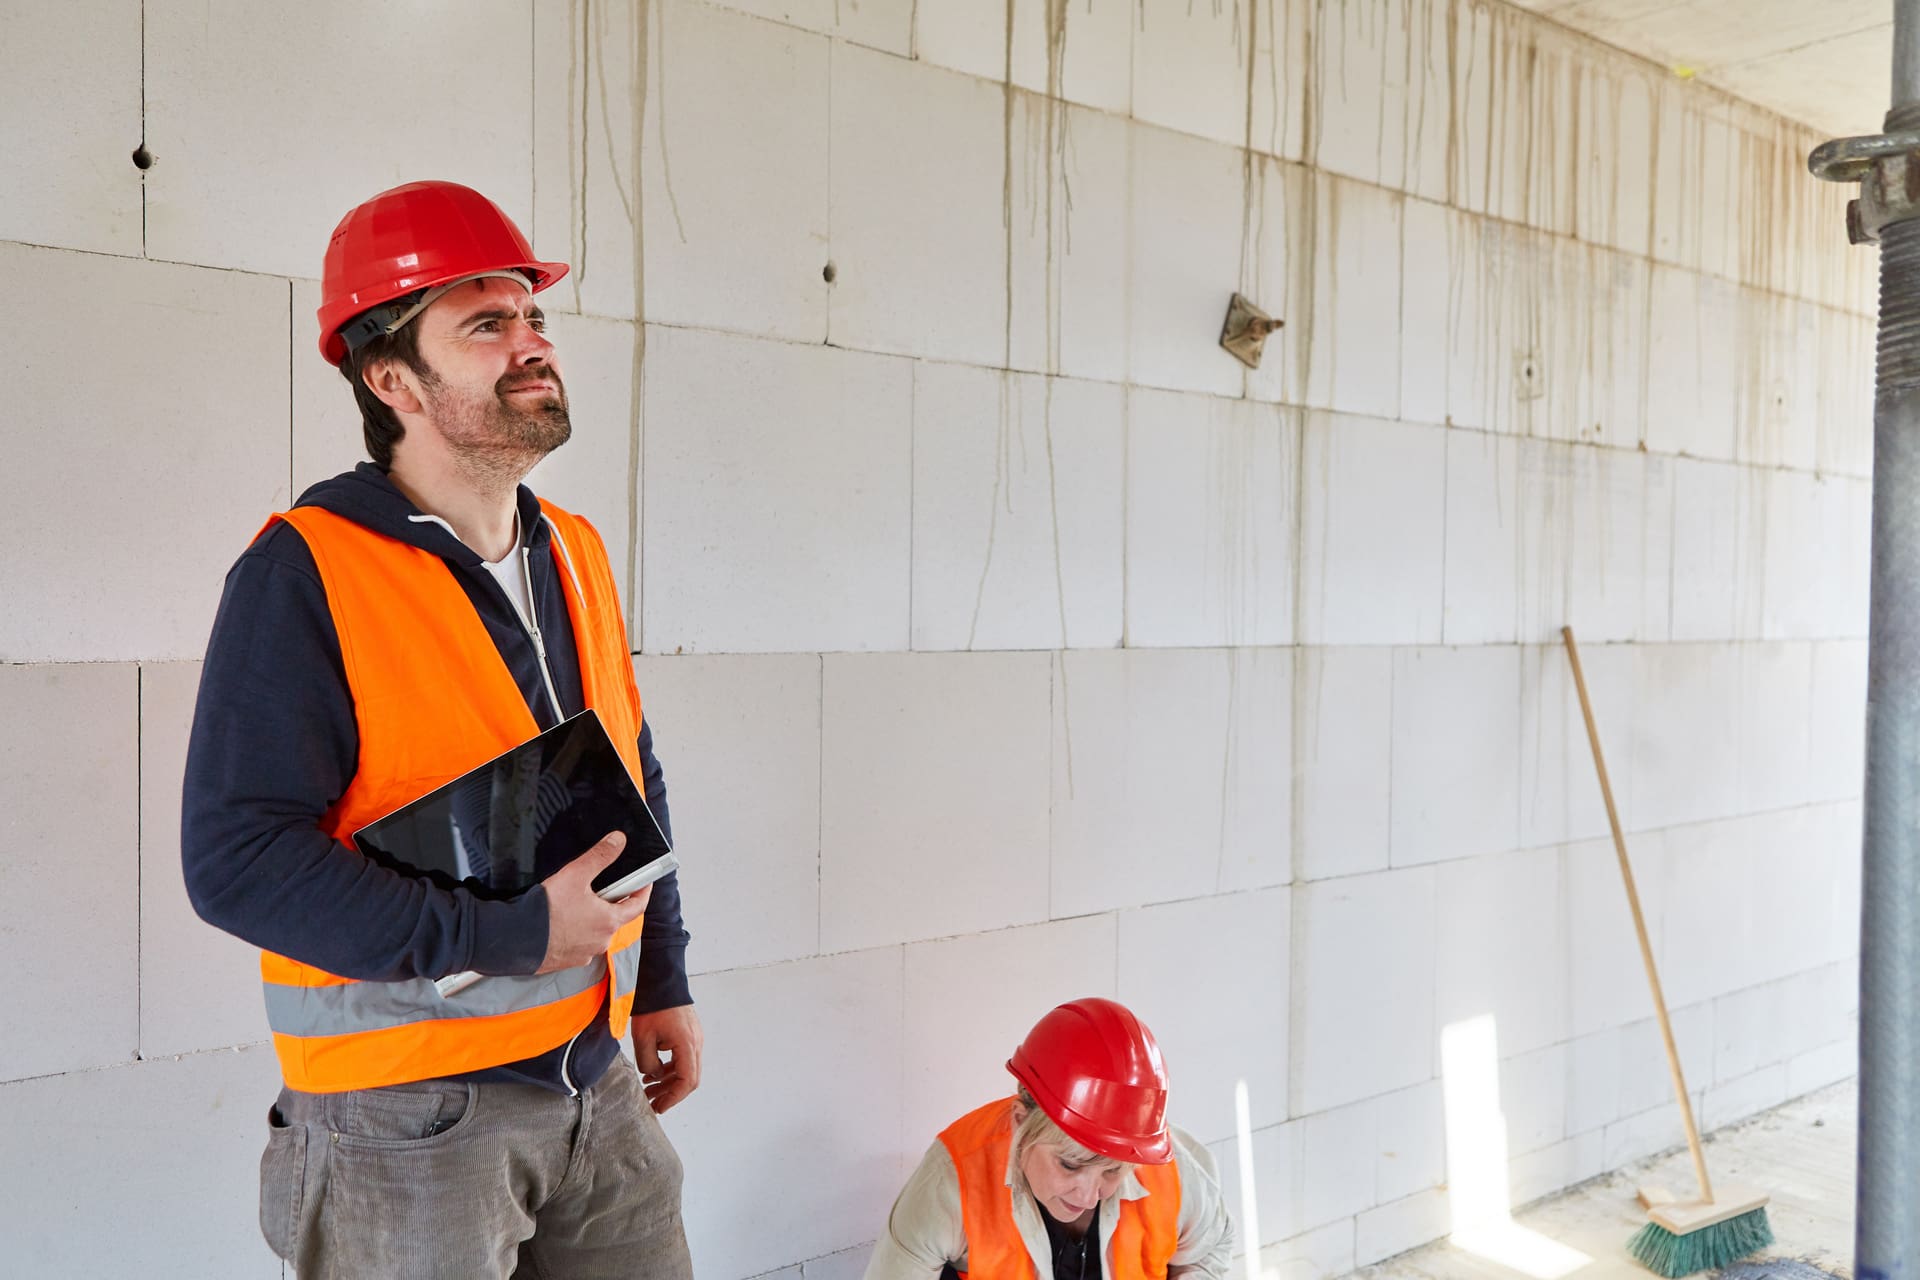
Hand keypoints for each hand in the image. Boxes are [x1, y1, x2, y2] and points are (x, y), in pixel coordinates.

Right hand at [535, 832, 651, 973]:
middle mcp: (600, 941)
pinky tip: (559, 921)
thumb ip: (600, 856)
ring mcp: (583, 953)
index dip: (642, 892)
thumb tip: (618, 841)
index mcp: (609, 921)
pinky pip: (576, 943)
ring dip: (590, 918)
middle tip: (599, 887)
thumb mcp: (576, 875)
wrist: (515, 939)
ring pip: (594, 931)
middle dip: (609, 902)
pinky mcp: (566, 961)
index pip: (638, 906)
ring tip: (573, 903)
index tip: (644, 883)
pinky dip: (573, 932)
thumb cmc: (546, 911)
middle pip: (614, 918)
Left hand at [631, 1004, 702, 1113]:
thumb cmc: (653, 1006)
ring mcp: (694, 1038)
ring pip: (686, 1069)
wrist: (662, 981)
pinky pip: (683, 1058)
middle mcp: (696, 1043)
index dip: (673, 1097)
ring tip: (648, 1090)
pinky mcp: (689, 1034)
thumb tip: (652, 1075)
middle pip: (689, 1078)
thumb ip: (647, 1062)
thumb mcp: (643, 1038)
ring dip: (669, 1082)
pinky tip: (653, 1073)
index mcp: (687, 1044)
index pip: (687, 1081)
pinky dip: (670, 1069)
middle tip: (653, 1103)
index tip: (659, 1106)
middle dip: (671, 1093)